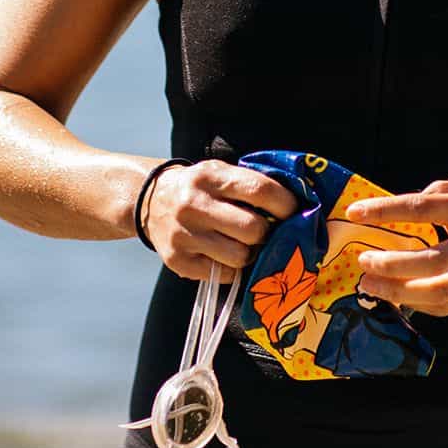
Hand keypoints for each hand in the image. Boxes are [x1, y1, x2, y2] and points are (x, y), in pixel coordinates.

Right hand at [142, 159, 299, 282]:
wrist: (150, 202)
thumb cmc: (200, 189)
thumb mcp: (220, 173)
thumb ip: (252, 186)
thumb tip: (297, 209)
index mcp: (210, 176)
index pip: (259, 190)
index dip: (286, 204)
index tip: (295, 212)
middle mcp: (193, 204)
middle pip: (253, 229)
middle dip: (268, 233)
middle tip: (266, 231)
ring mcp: (183, 234)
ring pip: (240, 256)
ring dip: (250, 253)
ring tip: (243, 243)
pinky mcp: (177, 260)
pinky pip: (224, 274)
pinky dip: (232, 268)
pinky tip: (224, 255)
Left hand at [342, 179, 447, 315]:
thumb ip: (435, 195)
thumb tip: (400, 208)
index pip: (422, 208)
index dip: (386, 211)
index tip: (356, 212)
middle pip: (432, 260)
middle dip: (392, 264)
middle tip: (364, 261)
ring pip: (439, 292)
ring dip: (400, 292)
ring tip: (371, 284)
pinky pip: (447, 306)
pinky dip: (418, 304)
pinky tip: (397, 296)